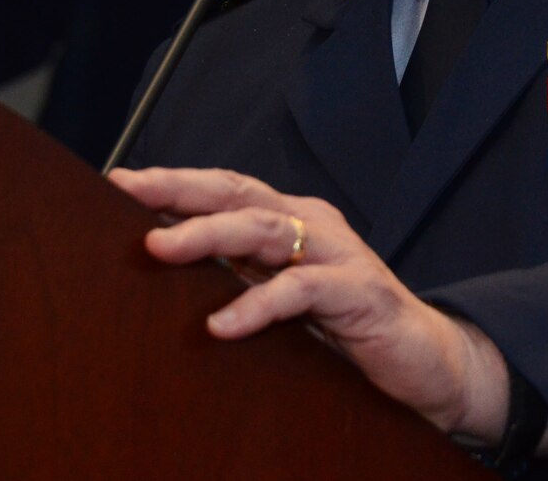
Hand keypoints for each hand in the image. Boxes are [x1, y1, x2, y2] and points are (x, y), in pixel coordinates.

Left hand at [107, 165, 510, 443]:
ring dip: (208, 235)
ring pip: (263, 229)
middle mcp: (312, 226)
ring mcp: (338, 254)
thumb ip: (239, 281)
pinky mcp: (358, 292)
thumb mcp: (283, 302)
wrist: (430, 366)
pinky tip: (222, 323)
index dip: (174, 182)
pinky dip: (257, 304)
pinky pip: (301, 289)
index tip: (117, 182)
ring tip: (160, 248)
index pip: (225, 189)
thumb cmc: (349, 333)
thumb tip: (162, 276)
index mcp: (291, 223)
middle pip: (237, 193)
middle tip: (127, 191)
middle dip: (179, 189)